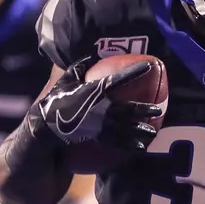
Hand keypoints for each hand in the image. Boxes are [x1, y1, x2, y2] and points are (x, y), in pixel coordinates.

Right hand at [36, 57, 161, 150]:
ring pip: (126, 128)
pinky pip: (117, 142)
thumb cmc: (56, 100)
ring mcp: (100, 125)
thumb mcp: (66, 79)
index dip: (135, 72)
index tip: (150, 66)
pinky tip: (141, 147)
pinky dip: (130, 145)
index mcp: (95, 91)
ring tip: (152, 131)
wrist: (46, 127)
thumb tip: (91, 55)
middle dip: (144, 109)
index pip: (119, 79)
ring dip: (140, 130)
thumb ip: (79, 67)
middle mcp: (101, 108)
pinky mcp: (97, 137)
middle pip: (128, 109)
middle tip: (158, 108)